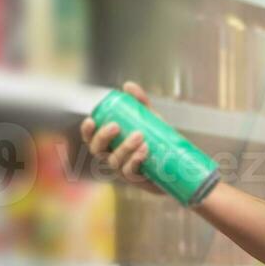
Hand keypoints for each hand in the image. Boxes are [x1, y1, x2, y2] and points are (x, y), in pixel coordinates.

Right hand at [79, 81, 163, 195]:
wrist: (177, 163)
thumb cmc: (158, 140)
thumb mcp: (149, 119)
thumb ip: (139, 103)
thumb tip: (128, 85)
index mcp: (110, 143)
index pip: (91, 138)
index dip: (87, 131)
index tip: (91, 120)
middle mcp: (112, 157)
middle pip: (97, 150)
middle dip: (103, 137)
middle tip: (116, 126)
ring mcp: (122, 170)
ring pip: (115, 161)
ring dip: (124, 147)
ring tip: (140, 135)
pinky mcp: (136, 180)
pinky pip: (130, 172)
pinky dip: (135, 161)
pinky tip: (144, 151)